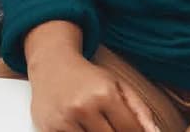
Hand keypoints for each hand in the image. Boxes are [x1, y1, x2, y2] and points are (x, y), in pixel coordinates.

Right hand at [24, 22, 158, 131]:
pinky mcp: (49, 129)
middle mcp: (84, 106)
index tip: (130, 128)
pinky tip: (82, 127)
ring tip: (97, 125)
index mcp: (105, 94)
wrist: (51, 64)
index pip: (131, 130)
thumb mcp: (117, 85)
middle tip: (111, 124)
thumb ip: (140, 110)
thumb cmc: (87, 77)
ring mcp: (64, 120)